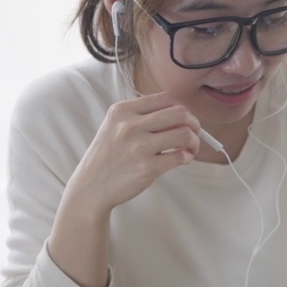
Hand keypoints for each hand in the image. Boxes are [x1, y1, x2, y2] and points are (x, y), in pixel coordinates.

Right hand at [66, 92, 201, 214]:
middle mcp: (130, 125)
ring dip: (194, 141)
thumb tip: (180, 117)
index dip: (181, 108)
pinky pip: (180, 156)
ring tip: (191, 149)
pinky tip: (183, 159)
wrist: (91, 187)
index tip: (185, 120)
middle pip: (179, 113)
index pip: (165, 98)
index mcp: (122, 111)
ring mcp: (138, 147)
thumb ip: (141, 117)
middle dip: (194, 123)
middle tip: (195, 134)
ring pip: (184, 133)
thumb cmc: (108, 157)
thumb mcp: (115, 127)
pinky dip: (187, 157)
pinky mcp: (147, 168)